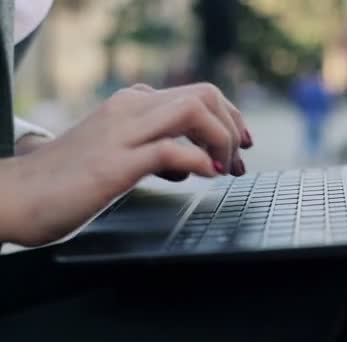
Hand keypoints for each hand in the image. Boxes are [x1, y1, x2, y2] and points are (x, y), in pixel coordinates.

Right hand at [0, 83, 252, 245]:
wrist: (16, 196)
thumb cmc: (68, 179)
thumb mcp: (120, 152)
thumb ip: (155, 146)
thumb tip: (193, 159)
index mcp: (131, 105)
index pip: (197, 93)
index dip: (229, 117)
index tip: (240, 144)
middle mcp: (130, 109)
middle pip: (203, 94)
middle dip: (233, 125)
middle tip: (239, 159)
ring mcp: (122, 134)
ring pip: (192, 110)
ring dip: (221, 139)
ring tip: (223, 169)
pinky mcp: (115, 163)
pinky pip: (170, 149)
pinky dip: (198, 160)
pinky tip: (206, 175)